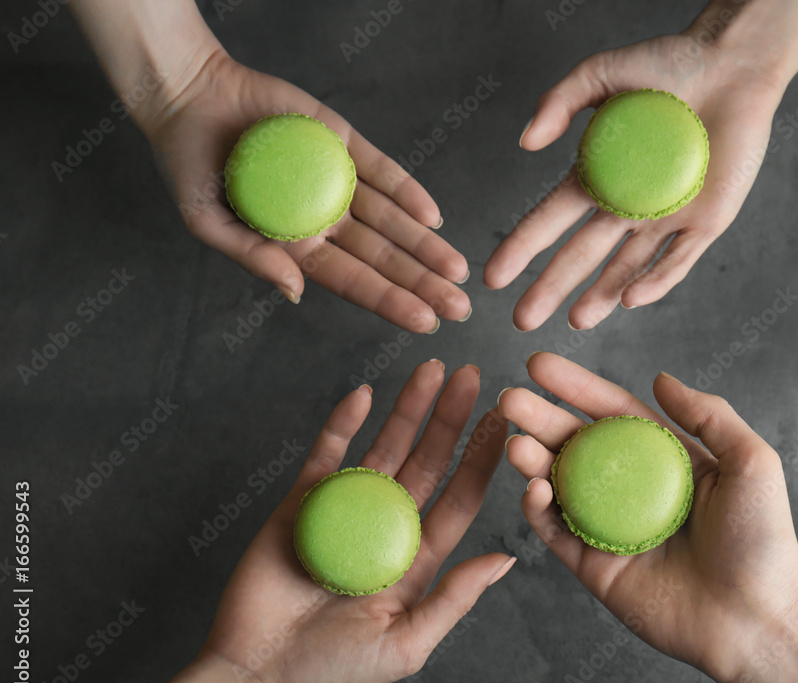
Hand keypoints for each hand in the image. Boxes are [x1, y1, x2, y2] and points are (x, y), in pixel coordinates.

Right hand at [135, 362, 513, 682]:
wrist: (257, 672)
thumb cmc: (334, 670)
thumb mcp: (406, 643)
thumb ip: (453, 598)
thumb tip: (506, 559)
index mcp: (417, 557)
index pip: (458, 498)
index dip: (481, 459)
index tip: (503, 421)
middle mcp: (388, 525)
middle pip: (428, 462)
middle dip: (450, 419)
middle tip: (471, 377)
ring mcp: (346, 509)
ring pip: (384, 448)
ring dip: (406, 409)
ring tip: (430, 370)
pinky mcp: (303, 502)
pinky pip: (326, 455)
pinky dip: (342, 424)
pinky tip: (363, 394)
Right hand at [146, 50, 469, 331]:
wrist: (189, 97)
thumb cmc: (189, 167)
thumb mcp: (207, 220)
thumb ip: (252, 255)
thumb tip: (296, 292)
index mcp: (296, 245)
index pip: (352, 281)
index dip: (389, 302)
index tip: (425, 322)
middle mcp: (326, 218)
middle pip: (382, 257)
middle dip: (422, 284)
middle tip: (459, 308)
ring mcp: (337, 181)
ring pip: (392, 219)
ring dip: (425, 244)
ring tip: (457, 270)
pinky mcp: (342, 144)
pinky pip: (381, 171)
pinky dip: (408, 191)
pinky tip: (433, 216)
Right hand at [484, 32, 784, 329]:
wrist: (734, 63)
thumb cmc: (670, 63)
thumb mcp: (603, 73)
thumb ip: (560, 102)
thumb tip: (525, 142)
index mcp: (598, 177)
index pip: (549, 221)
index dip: (521, 249)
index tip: (493, 277)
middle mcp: (627, 204)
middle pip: (581, 255)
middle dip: (550, 288)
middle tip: (523, 319)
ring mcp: (665, 217)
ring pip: (627, 268)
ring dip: (601, 296)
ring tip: (577, 321)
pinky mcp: (706, 222)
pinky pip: (678, 260)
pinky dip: (655, 281)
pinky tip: (629, 300)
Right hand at [500, 353, 797, 682]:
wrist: (756, 621)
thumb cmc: (764, 541)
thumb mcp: (751, 462)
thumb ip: (708, 414)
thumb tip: (661, 378)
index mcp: (664, 460)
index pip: (611, 413)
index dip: (575, 387)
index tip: (539, 364)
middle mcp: (631, 489)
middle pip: (575, 444)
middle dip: (539, 419)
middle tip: (509, 399)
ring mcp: (609, 527)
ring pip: (557, 484)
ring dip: (531, 460)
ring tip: (514, 442)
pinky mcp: (594, 566)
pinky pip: (556, 531)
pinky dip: (537, 508)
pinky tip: (534, 487)